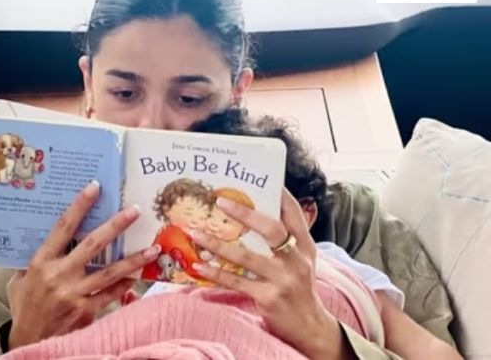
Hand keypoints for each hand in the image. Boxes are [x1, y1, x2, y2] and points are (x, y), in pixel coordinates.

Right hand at [7, 181, 160, 349]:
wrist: (27, 341)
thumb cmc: (25, 307)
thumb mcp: (21, 279)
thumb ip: (35, 260)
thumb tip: (46, 237)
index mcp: (42, 262)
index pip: (63, 227)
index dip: (79, 206)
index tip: (95, 187)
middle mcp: (60, 275)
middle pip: (93, 245)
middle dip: (116, 225)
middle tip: (135, 210)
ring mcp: (74, 293)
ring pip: (110, 272)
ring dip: (134, 259)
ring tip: (154, 248)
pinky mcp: (85, 311)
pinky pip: (111, 294)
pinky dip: (125, 284)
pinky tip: (139, 275)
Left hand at [189, 189, 351, 359]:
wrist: (310, 326)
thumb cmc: (300, 288)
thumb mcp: (302, 261)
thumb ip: (286, 240)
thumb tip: (257, 215)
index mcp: (305, 246)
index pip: (294, 214)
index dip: (279, 195)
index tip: (261, 180)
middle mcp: (296, 260)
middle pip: (271, 230)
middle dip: (244, 214)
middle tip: (219, 201)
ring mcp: (283, 279)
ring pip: (247, 256)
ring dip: (218, 244)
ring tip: (196, 232)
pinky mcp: (269, 297)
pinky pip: (236, 281)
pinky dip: (215, 273)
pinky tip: (198, 265)